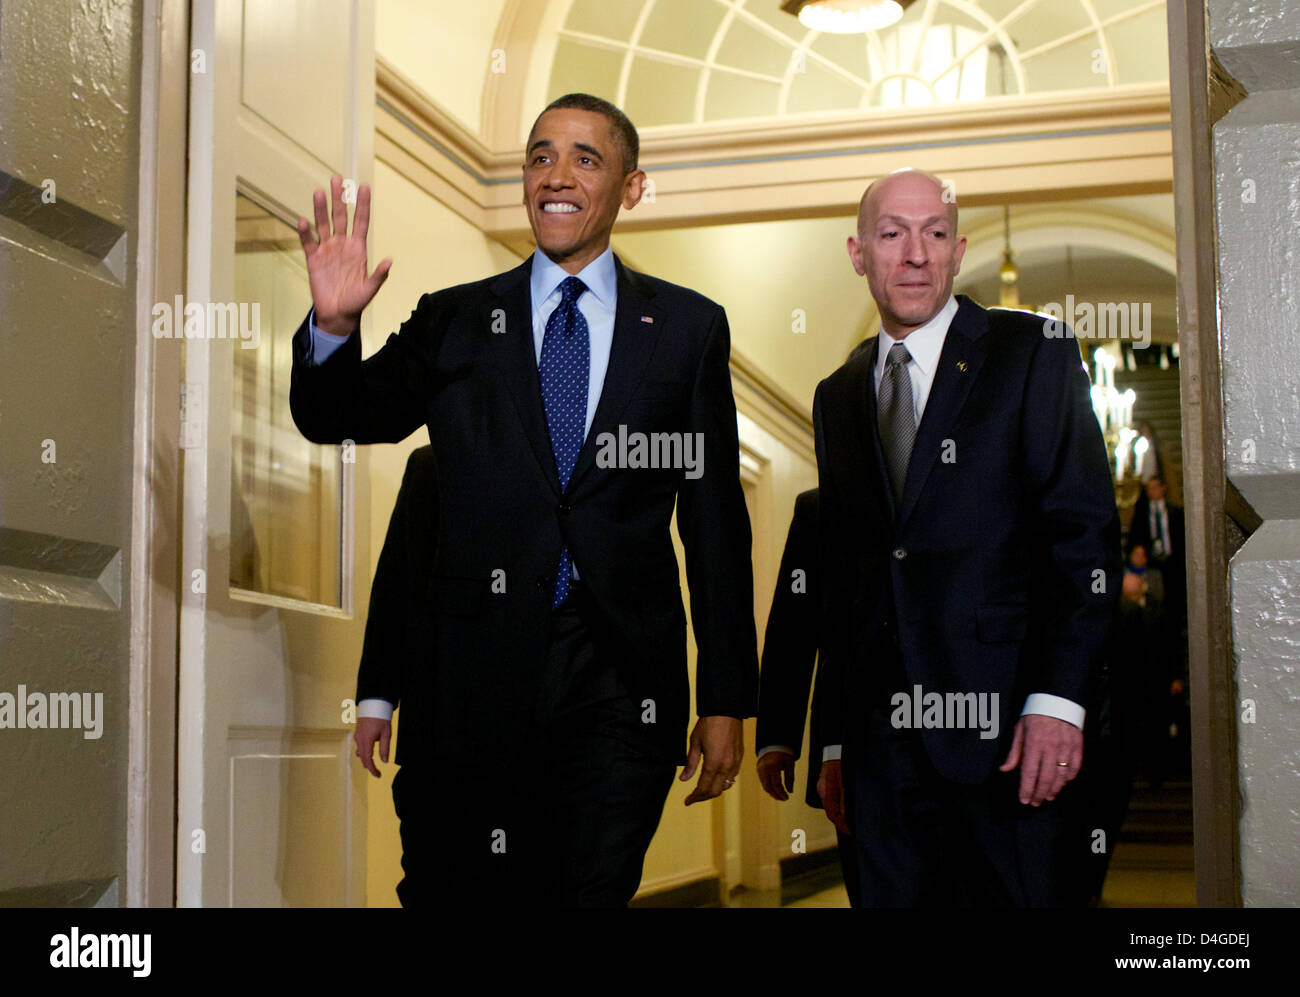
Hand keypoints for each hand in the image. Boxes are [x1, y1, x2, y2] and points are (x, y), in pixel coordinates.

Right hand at [296, 175, 391, 337]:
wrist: (338, 314)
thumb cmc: (357, 302)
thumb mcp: (370, 289)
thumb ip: (379, 275)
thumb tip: (390, 261)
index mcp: (359, 249)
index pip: (361, 221)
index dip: (362, 205)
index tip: (363, 186)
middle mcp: (343, 245)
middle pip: (341, 217)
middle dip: (339, 198)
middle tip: (337, 179)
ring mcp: (327, 250)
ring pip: (323, 224)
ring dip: (320, 209)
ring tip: (318, 192)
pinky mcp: (313, 258)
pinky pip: (308, 241)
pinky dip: (305, 232)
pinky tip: (303, 221)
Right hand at [353, 717, 390, 777]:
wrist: (373, 704)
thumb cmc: (381, 717)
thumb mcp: (386, 733)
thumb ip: (385, 748)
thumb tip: (384, 761)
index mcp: (366, 741)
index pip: (368, 760)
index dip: (372, 769)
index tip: (378, 775)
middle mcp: (359, 740)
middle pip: (362, 758)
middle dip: (369, 766)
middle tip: (377, 772)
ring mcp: (357, 736)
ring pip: (359, 753)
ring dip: (365, 760)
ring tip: (373, 764)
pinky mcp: (357, 733)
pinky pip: (359, 746)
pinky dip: (363, 752)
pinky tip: (369, 752)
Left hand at [681, 716, 741, 804]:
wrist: (726, 711)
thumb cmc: (708, 724)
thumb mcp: (694, 743)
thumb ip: (690, 763)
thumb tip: (683, 779)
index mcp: (714, 763)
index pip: (703, 788)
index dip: (695, 797)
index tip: (687, 801)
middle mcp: (727, 766)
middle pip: (715, 791)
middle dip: (703, 797)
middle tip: (693, 798)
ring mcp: (735, 763)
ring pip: (725, 785)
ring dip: (714, 790)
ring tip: (702, 789)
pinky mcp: (740, 758)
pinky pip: (732, 776)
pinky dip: (723, 781)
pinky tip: (715, 778)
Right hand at [756, 751, 795, 800]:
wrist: (773, 743)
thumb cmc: (783, 753)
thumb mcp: (790, 764)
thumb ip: (790, 777)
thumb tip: (790, 791)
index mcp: (772, 766)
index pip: (776, 784)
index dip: (781, 793)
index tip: (787, 798)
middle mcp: (764, 768)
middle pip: (768, 787)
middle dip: (776, 795)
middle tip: (784, 799)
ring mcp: (759, 769)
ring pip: (764, 786)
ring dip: (772, 793)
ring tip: (780, 796)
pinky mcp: (758, 770)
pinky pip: (763, 782)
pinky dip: (769, 788)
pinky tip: (775, 790)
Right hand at [816, 759, 849, 832]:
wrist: (836, 748)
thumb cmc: (842, 763)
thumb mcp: (846, 783)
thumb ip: (845, 800)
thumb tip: (846, 817)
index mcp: (826, 792)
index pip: (832, 814)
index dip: (842, 825)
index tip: (850, 832)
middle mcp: (823, 791)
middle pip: (831, 812)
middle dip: (841, 822)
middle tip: (852, 830)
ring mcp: (823, 787)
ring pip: (831, 806)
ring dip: (840, 815)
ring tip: (850, 822)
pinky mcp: (826, 784)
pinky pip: (831, 799)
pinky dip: (838, 806)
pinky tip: (845, 809)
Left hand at [998, 713, 1082, 805]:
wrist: (1056, 699)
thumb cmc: (1034, 715)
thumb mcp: (1019, 730)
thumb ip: (1014, 752)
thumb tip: (1004, 770)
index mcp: (1033, 743)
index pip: (1029, 772)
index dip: (1026, 789)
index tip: (1023, 800)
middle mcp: (1050, 747)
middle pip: (1045, 778)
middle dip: (1039, 794)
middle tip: (1035, 803)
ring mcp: (1066, 747)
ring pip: (1061, 776)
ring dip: (1054, 789)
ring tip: (1048, 797)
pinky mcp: (1077, 746)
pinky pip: (1075, 767)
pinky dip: (1069, 778)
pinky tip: (1062, 784)